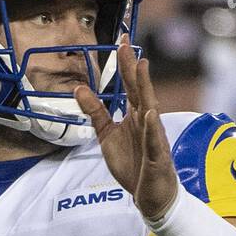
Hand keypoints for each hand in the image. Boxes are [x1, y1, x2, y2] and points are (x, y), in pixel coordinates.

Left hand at [74, 38, 179, 220]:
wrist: (150, 195)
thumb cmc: (133, 163)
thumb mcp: (107, 135)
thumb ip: (95, 112)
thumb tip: (78, 89)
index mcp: (136, 114)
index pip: (130, 84)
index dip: (125, 63)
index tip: (121, 40)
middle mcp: (147, 121)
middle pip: (140, 90)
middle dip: (133, 67)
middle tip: (127, 44)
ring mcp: (154, 137)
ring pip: (150, 109)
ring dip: (146, 88)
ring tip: (142, 66)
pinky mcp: (157, 157)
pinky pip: (154, 141)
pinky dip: (152, 128)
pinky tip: (149, 114)